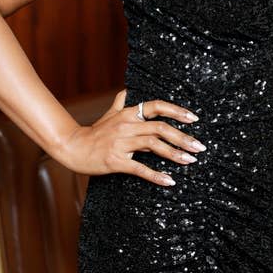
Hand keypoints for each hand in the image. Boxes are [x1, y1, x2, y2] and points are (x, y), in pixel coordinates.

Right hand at [57, 88, 205, 185]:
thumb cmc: (94, 132)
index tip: (194, 119)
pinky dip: (156, 175)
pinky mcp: (116, 161)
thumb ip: (120, 103)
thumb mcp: (108, 114)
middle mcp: (127, 125)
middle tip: (200, 147)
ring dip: (174, 154)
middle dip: (183, 138)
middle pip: (160, 128)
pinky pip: (140, 168)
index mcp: (128, 114)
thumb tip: (127, 90)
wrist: (73, 148)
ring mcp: (121, 143)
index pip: (157, 106)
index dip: (177, 111)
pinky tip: (170, 181)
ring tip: (190, 161)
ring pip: (154, 146)